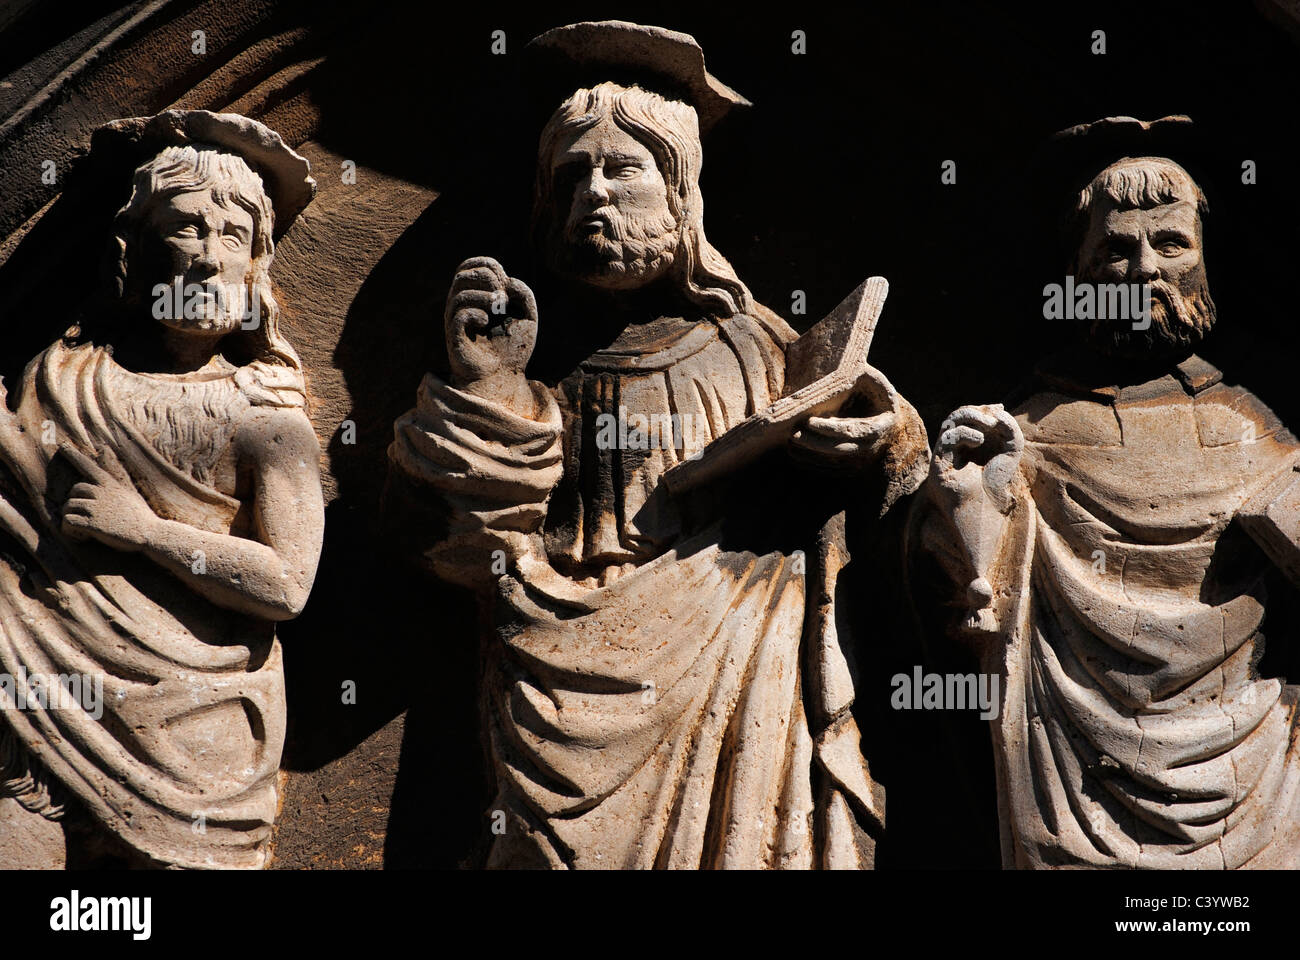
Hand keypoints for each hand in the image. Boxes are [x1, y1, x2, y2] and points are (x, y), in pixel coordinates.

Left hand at [59, 445, 156, 551]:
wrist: (151, 533)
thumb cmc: (141, 515)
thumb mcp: (130, 492)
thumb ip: (117, 478)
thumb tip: (108, 461)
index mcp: (110, 484)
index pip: (88, 466)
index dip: (74, 456)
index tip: (62, 446)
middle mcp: (101, 493)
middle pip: (74, 490)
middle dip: (76, 502)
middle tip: (86, 515)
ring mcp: (96, 508)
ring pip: (68, 507)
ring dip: (72, 518)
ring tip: (84, 528)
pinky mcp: (92, 524)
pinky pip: (68, 522)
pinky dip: (71, 530)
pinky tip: (83, 535)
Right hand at [444, 257, 537, 396]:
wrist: (504, 378)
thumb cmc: (513, 348)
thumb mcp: (528, 316)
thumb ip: (523, 292)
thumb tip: (506, 280)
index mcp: (476, 296)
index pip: (471, 265)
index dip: (489, 266)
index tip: (505, 284)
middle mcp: (462, 305)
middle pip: (462, 274)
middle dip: (486, 278)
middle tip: (502, 298)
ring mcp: (456, 321)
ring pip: (459, 294)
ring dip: (483, 297)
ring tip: (497, 311)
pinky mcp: (455, 338)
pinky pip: (459, 315)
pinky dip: (475, 313)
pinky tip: (486, 323)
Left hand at [789, 364, 899, 470]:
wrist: (885, 416)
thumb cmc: (874, 392)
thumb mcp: (871, 380)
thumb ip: (856, 375)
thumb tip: (835, 373)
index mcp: (880, 425)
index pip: (851, 430)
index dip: (829, 428)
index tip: (808, 421)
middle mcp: (871, 447)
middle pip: (839, 449)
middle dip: (814, 443)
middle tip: (792, 434)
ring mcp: (860, 460)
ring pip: (831, 462)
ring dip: (809, 454)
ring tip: (788, 442)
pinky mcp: (848, 467)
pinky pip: (827, 470)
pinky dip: (810, 463)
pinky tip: (794, 452)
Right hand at [932, 405, 1023, 510]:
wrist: (986, 507)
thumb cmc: (997, 481)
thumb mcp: (1010, 448)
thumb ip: (1008, 426)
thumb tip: (997, 408)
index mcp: (969, 443)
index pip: (969, 417)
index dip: (983, 409)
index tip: (1000, 409)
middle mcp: (955, 446)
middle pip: (957, 416)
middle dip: (975, 411)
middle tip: (992, 417)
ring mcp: (945, 454)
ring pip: (948, 423)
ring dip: (969, 416)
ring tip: (989, 424)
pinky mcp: (939, 463)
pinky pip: (947, 438)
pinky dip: (965, 433)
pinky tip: (979, 440)